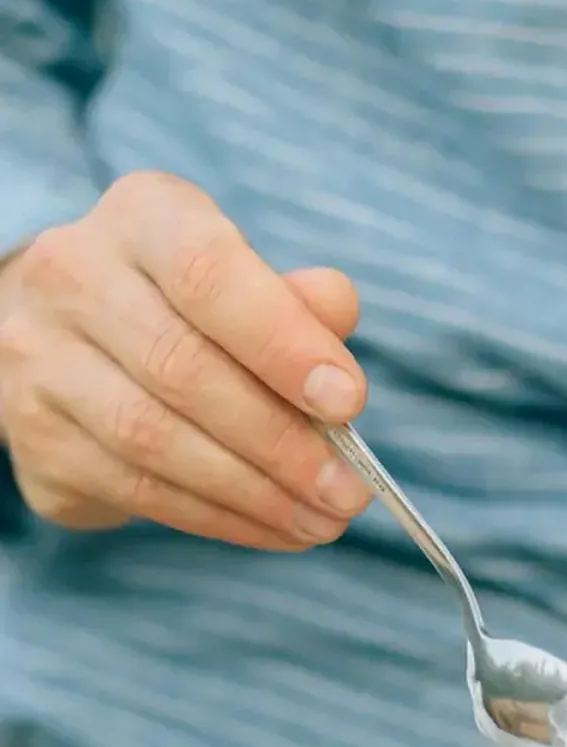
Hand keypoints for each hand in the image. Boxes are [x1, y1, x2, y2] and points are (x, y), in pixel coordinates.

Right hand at [0, 171, 372, 548]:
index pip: (208, 273)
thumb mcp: (245, 279)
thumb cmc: (187, 308)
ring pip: (154, 439)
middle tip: (348, 489)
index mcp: (141, 219)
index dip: (282, 341)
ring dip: (253, 493)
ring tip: (321, 521)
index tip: (348, 402)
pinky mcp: (38, 440)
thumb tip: (337, 314)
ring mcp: (41, 361)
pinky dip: (218, 518)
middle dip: (279, 441)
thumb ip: (295, 299)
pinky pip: (137, 490)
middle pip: (181, 367)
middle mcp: (73, 278)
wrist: (70, 338)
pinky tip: (274, 528)